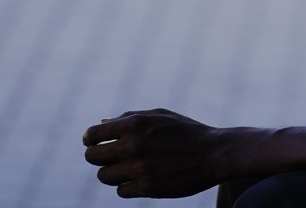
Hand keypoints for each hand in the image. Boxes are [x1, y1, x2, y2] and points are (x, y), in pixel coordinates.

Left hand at [83, 108, 224, 198]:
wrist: (215, 153)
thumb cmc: (187, 131)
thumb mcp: (160, 116)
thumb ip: (129, 118)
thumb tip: (101, 124)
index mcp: (134, 124)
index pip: (92, 134)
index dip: (90, 139)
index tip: (95, 143)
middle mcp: (133, 145)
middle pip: (93, 157)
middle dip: (98, 157)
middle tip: (111, 158)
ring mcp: (139, 168)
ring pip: (104, 176)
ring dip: (113, 173)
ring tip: (129, 168)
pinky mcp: (147, 187)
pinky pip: (121, 191)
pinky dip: (128, 186)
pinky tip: (142, 178)